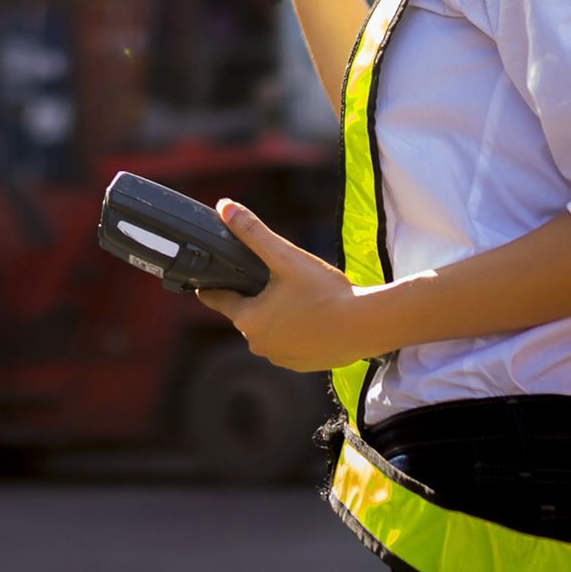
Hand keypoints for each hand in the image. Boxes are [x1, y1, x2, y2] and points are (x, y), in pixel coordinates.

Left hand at [195, 199, 370, 372]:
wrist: (366, 326)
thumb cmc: (325, 293)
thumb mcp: (286, 257)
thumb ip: (253, 232)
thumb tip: (225, 207)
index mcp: (249, 319)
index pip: (219, 300)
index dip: (213, 287)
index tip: (205, 282)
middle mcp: (259, 344)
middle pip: (247, 313)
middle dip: (256, 297)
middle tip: (277, 280)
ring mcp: (280, 357)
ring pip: (270, 329)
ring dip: (277, 315)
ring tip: (299, 297)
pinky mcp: (302, 364)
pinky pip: (289, 343)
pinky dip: (296, 330)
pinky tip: (313, 316)